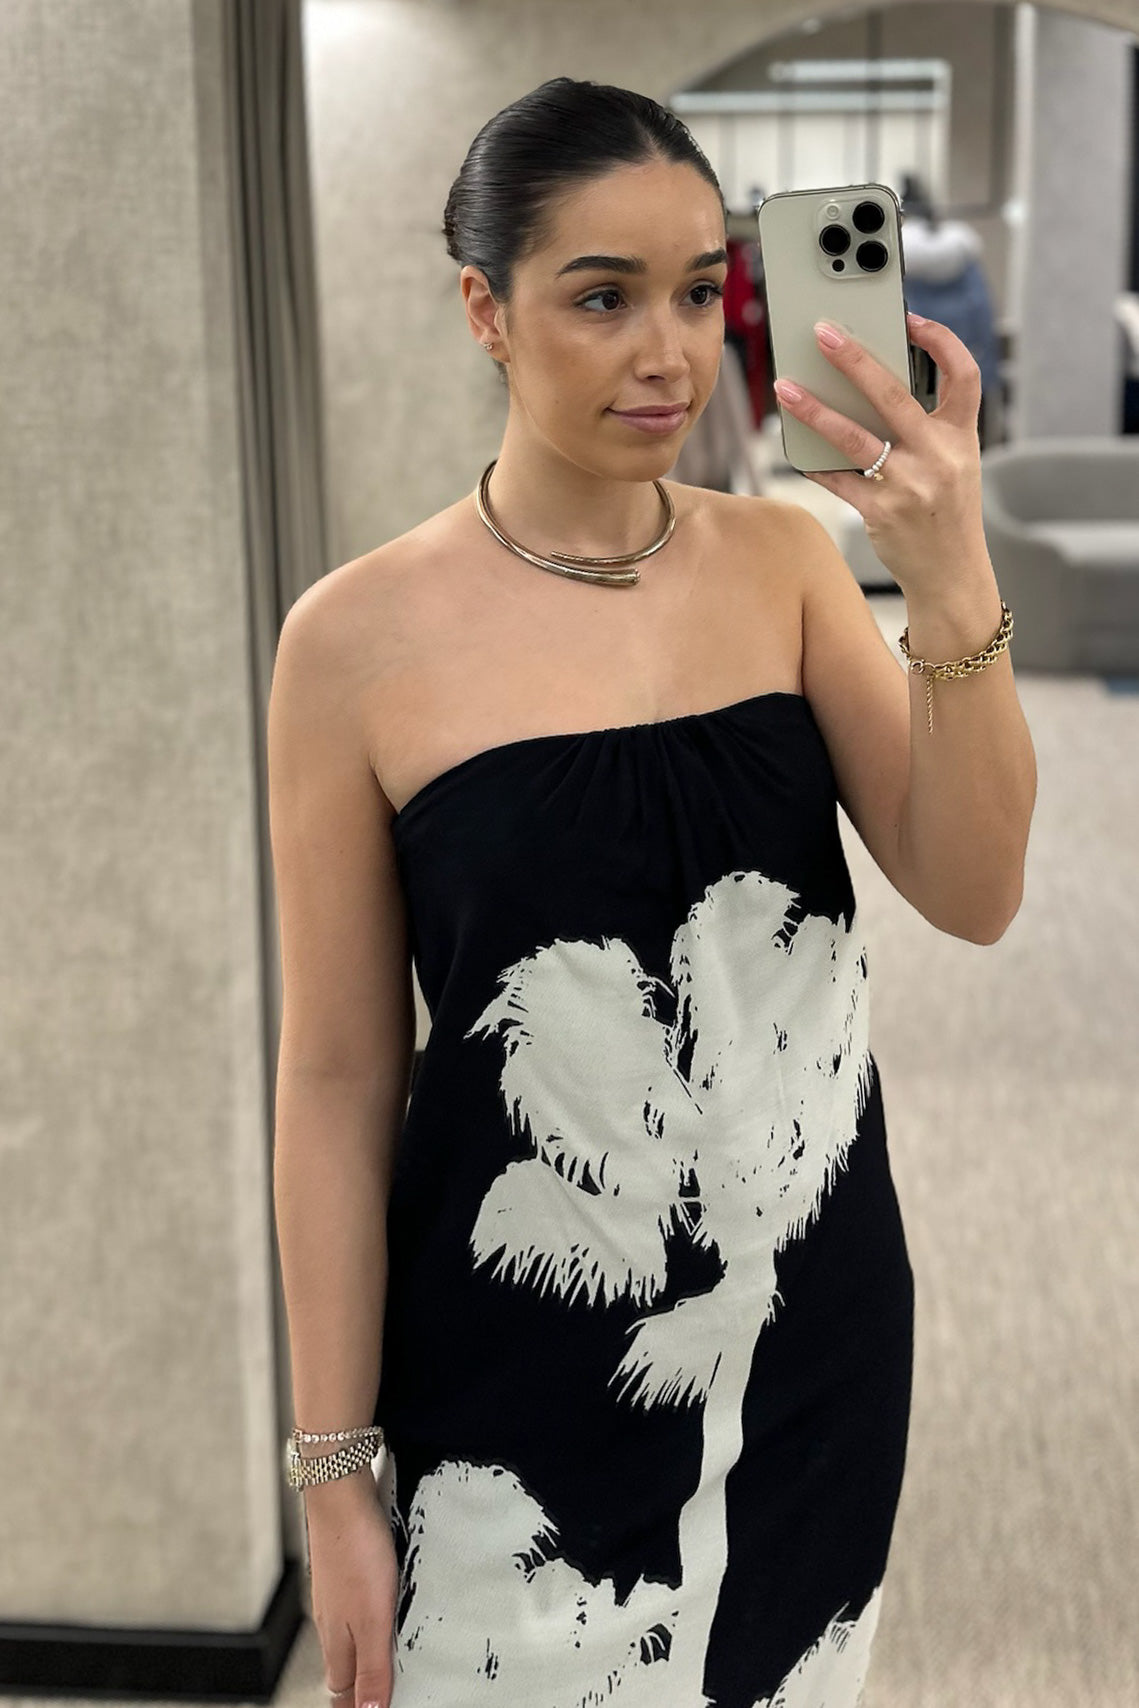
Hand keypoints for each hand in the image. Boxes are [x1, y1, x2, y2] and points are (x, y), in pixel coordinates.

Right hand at [306, 1481, 400, 1707]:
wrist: (341, 1493)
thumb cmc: (355, 1551)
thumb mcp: (372, 1618)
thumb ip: (372, 1667)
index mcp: (336, 1641)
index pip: (342, 1692)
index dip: (356, 1707)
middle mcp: (332, 1620)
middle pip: (344, 1668)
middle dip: (360, 1688)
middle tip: (383, 1696)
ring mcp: (337, 1594)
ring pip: (349, 1638)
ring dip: (366, 1656)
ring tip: (388, 1667)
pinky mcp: (347, 1570)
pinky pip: (356, 1609)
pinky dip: (370, 1623)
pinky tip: (386, 1614)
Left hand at [772, 312, 989, 598]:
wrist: (952, 574)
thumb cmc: (946, 511)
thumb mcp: (955, 463)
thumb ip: (926, 426)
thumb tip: (868, 388)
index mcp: (963, 437)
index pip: (964, 374)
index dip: (941, 341)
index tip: (911, 318)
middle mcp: (939, 456)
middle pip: (893, 395)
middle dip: (854, 359)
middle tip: (823, 332)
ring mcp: (910, 485)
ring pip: (854, 437)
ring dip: (815, 410)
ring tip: (785, 388)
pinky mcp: (881, 512)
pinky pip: (838, 480)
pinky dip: (815, 462)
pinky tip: (795, 447)